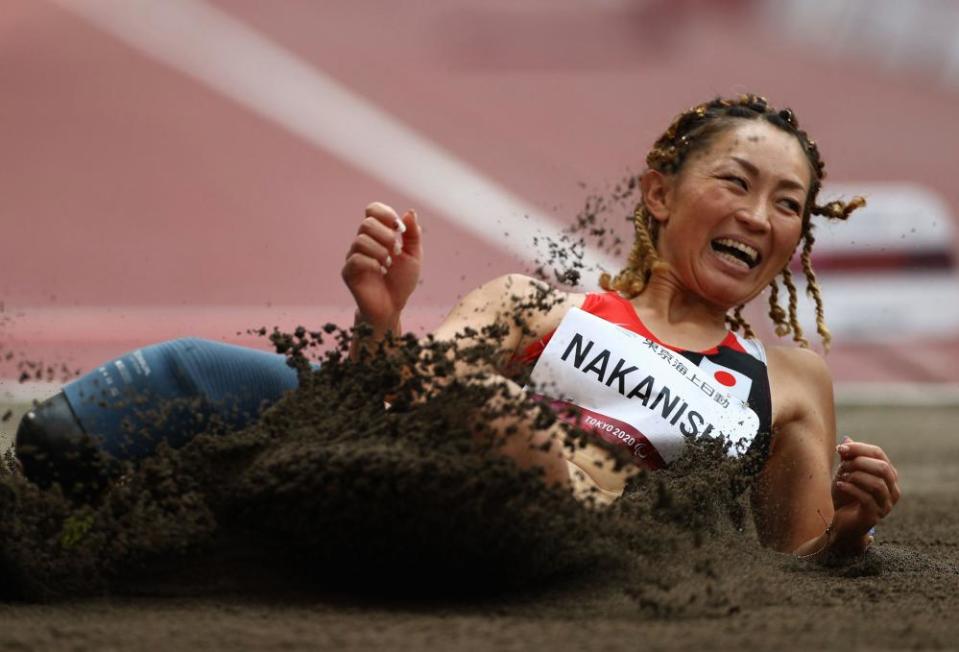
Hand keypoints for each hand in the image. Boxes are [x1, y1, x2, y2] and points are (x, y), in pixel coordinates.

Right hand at [341, 202, 421, 332]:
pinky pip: (356, 259)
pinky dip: (372, 263)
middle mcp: (363, 242)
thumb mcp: (414, 255)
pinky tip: (380, 272)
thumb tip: (409, 212)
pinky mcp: (349, 272)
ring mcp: (354, 256)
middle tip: (396, 251)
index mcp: (378, 235)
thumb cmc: (401, 281)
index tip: (398, 227)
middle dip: (386, 235)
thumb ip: (413, 234)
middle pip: (366, 223)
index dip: (384, 213)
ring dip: (380, 251)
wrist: (392, 306)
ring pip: (361, 240)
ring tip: (389, 264)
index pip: (372, 210)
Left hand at [830, 436, 900, 552]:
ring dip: (856, 476)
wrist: (840, 523)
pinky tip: (840, 485)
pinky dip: (851, 488)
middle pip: (882, 468)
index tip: (839, 448)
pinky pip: (867, 498)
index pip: (879, 454)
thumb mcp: (844, 473)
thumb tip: (847, 439)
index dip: (859, 448)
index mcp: (887, 475)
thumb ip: (848, 458)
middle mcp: (892, 490)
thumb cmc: (845, 496)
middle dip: (859, 462)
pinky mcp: (875, 516)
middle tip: (842, 464)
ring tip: (842, 476)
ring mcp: (886, 505)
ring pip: (877, 483)